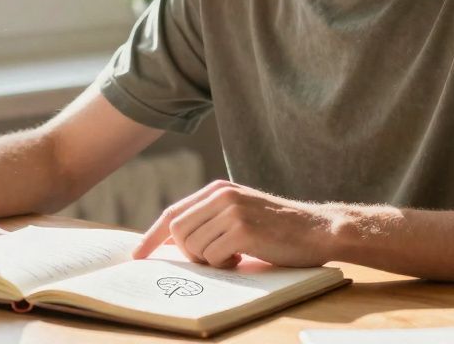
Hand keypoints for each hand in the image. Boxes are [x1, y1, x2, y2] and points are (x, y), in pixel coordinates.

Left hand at [132, 180, 337, 267]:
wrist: (317, 229)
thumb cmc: (277, 228)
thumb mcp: (239, 213)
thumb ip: (209, 219)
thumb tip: (172, 242)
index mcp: (217, 190)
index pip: (172, 213)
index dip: (152, 236)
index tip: (136, 255)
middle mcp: (221, 195)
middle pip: (178, 232)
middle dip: (189, 254)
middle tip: (216, 258)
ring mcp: (231, 210)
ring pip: (194, 247)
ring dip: (210, 261)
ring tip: (235, 255)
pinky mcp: (242, 229)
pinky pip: (214, 257)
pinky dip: (225, 264)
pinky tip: (244, 257)